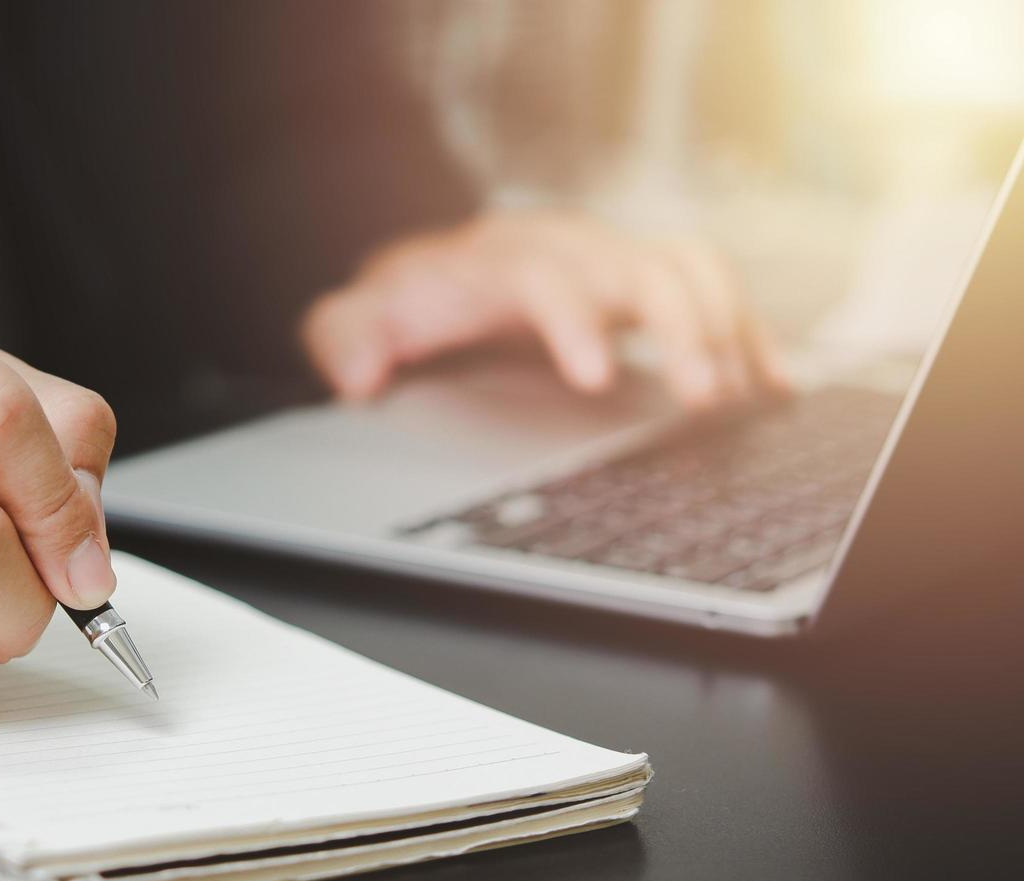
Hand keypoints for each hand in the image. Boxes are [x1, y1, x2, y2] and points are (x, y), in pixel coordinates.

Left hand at [303, 209, 786, 408]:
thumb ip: (345, 337)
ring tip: (742, 398)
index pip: (545, 274)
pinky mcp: (644, 282)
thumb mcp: (358, 318)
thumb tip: (360, 378)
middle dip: (680, 328)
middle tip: (702, 397)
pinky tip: (771, 384)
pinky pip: (712, 291)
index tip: (596, 378)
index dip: (575, 321)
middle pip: (640, 265)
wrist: (441, 272)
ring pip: (689, 269)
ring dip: (726, 329)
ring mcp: (613, 259)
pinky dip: (747, 333)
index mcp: (498, 257)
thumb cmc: (407, 302)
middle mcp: (568, 246)